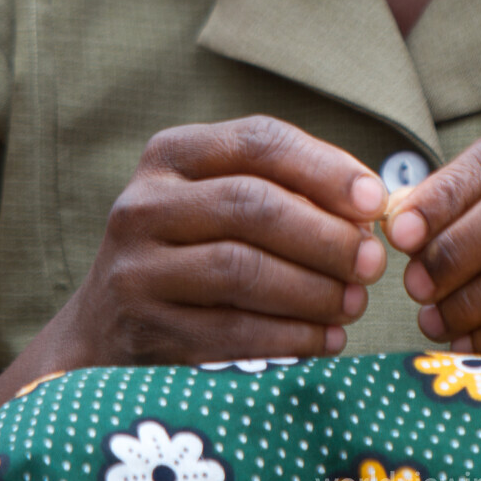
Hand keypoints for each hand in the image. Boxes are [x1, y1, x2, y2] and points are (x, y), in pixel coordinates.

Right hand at [50, 116, 388, 368]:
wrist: (103, 330)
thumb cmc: (192, 252)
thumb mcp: (222, 202)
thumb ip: (289, 191)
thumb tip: (371, 208)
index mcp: (173, 153)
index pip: (259, 140)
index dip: (326, 168)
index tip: (377, 201)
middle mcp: (144, 202)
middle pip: (252, 205)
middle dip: (325, 235)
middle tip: (372, 263)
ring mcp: (135, 267)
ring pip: (241, 269)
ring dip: (312, 289)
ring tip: (354, 304)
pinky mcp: (141, 329)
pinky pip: (230, 332)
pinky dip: (289, 336)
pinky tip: (325, 340)